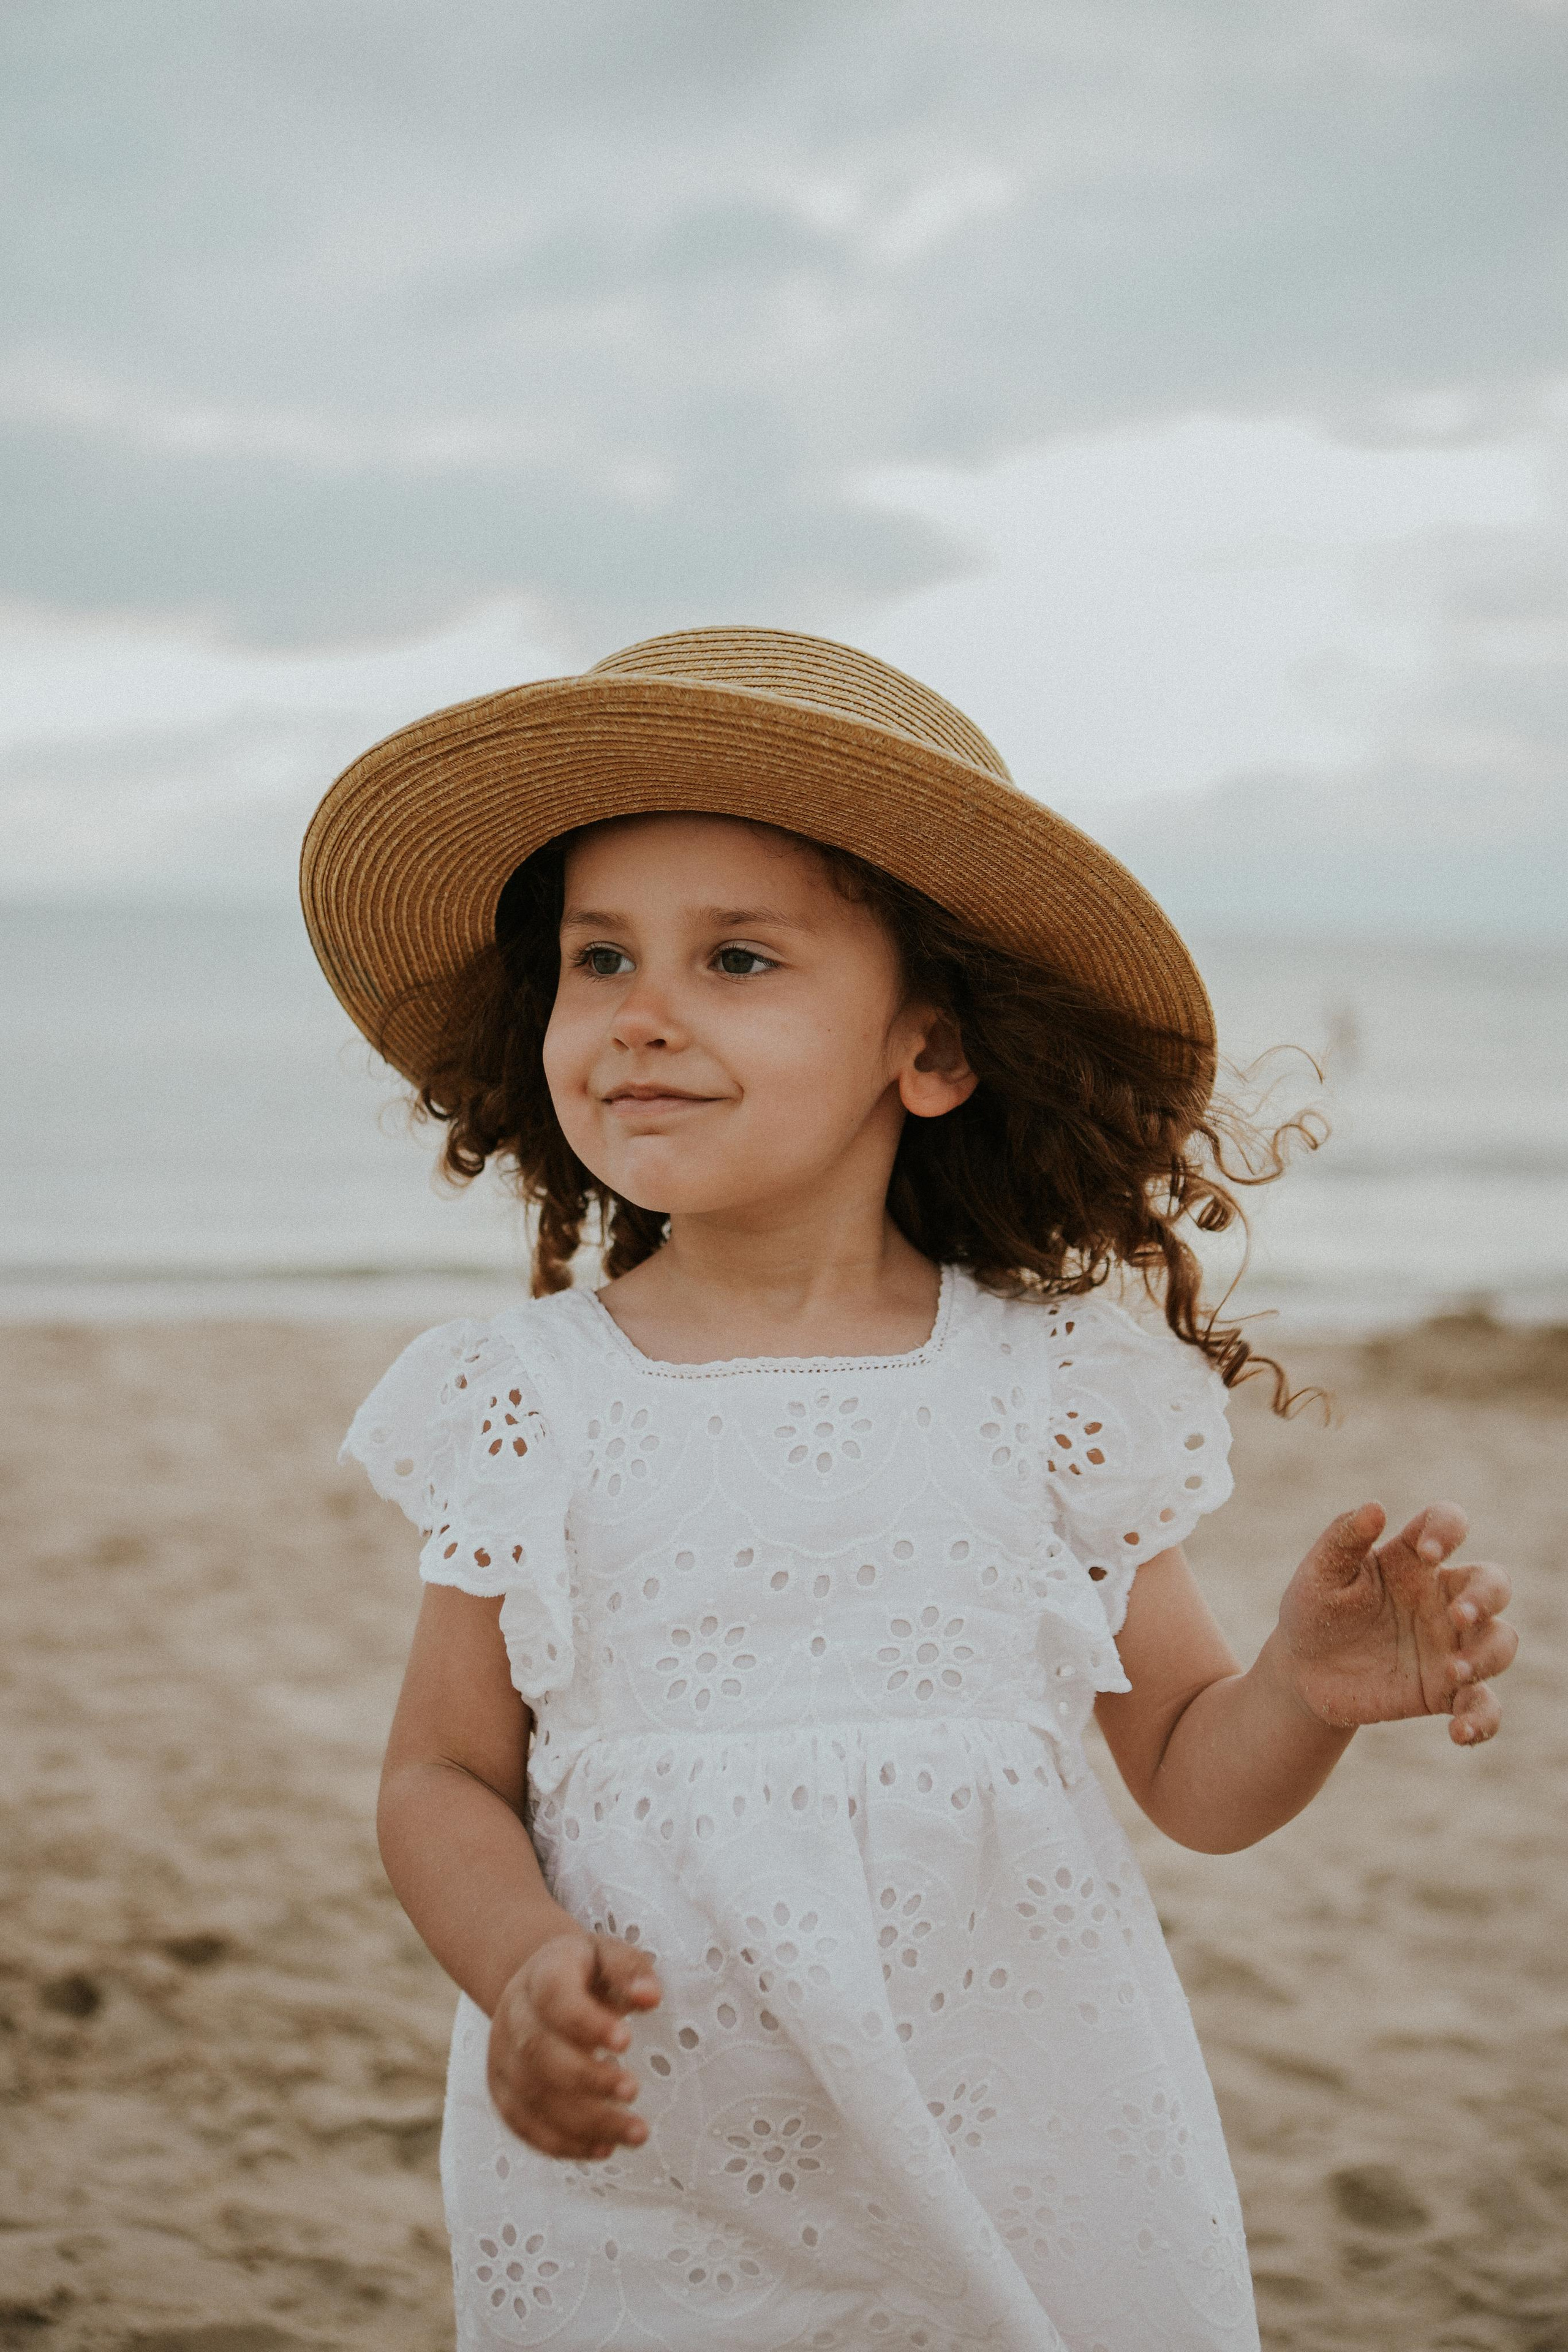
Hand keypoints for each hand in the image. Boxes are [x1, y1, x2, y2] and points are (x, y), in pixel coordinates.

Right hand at [488, 1932, 662, 2159]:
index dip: (586, 2022)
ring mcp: (503, 2057)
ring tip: (636, 2132)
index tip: (627, 2041)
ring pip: (533, 2097)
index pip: (554, 1997)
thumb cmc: (586, 1972)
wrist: (539, 1985)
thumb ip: (630, 1970)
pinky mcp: (503, 2092)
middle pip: (539, 2053)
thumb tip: (650, 1996)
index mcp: (541, 1975)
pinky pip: (525, 2126)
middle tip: (634, 2091)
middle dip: (588, 2079)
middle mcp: (513, 2016)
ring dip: (585, 2122)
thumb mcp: (609, 1954)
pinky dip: (563, 2143)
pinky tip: (604, 2148)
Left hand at [1276, 1501, 1516, 1744]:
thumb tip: (1376, 1507)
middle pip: (1494, 1584)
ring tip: (1455, 1671)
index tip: (1428, 1552)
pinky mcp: (1444, 1691)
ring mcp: (1448, 1644)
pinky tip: (1459, 1733)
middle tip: (1458, 1615)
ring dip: (1489, 1655)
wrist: (1303, 1672)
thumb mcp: (1320, 1574)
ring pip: (1501, 1642)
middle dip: (1487, 1598)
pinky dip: (1482, 1720)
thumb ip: (1343, 1539)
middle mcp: (1441, 1598)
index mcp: (1411, 1558)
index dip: (1448, 1530)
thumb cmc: (1314, 1610)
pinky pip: (1483, 1705)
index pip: (1447, 1523)